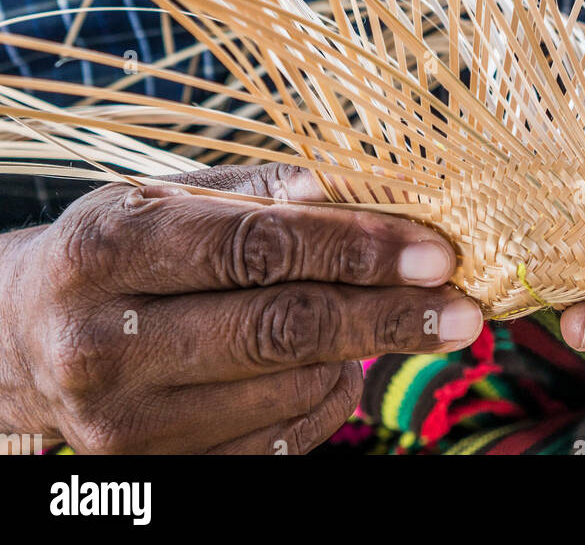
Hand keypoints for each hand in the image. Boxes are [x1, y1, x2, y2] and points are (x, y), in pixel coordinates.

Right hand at [0, 163, 480, 453]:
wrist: (25, 339)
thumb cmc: (117, 248)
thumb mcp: (163, 196)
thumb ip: (255, 193)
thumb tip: (346, 190)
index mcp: (108, 249)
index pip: (254, 249)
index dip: (353, 249)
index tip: (433, 250)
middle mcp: (106, 342)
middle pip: (278, 330)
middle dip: (386, 316)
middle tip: (462, 306)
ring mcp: (126, 423)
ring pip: (288, 390)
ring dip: (361, 355)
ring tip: (393, 319)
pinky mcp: (153, 473)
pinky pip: (274, 443)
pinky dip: (326, 401)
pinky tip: (340, 364)